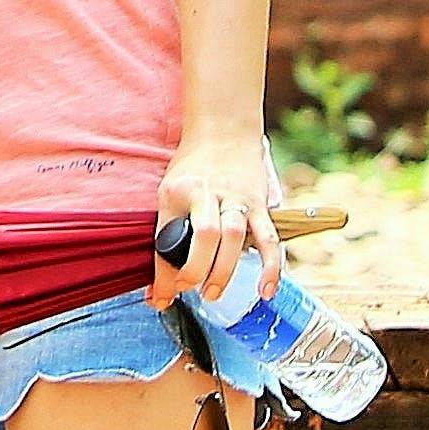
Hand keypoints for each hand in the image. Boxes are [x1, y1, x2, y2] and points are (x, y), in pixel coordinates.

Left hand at [153, 130, 281, 312]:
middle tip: (190, 292)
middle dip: (197, 269)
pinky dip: (270, 267)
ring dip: (224, 270)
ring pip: (235, 236)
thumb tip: (158, 291)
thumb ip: (166, 236)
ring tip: (213, 294)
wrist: (224, 131)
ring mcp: (237, 198)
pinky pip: (268, 238)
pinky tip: (266, 290)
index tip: (159, 297)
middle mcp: (209, 193)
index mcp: (179, 190)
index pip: (168, 234)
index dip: (163, 271)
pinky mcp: (259, 205)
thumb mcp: (170, 193)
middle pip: (206, 234)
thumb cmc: (193, 169)